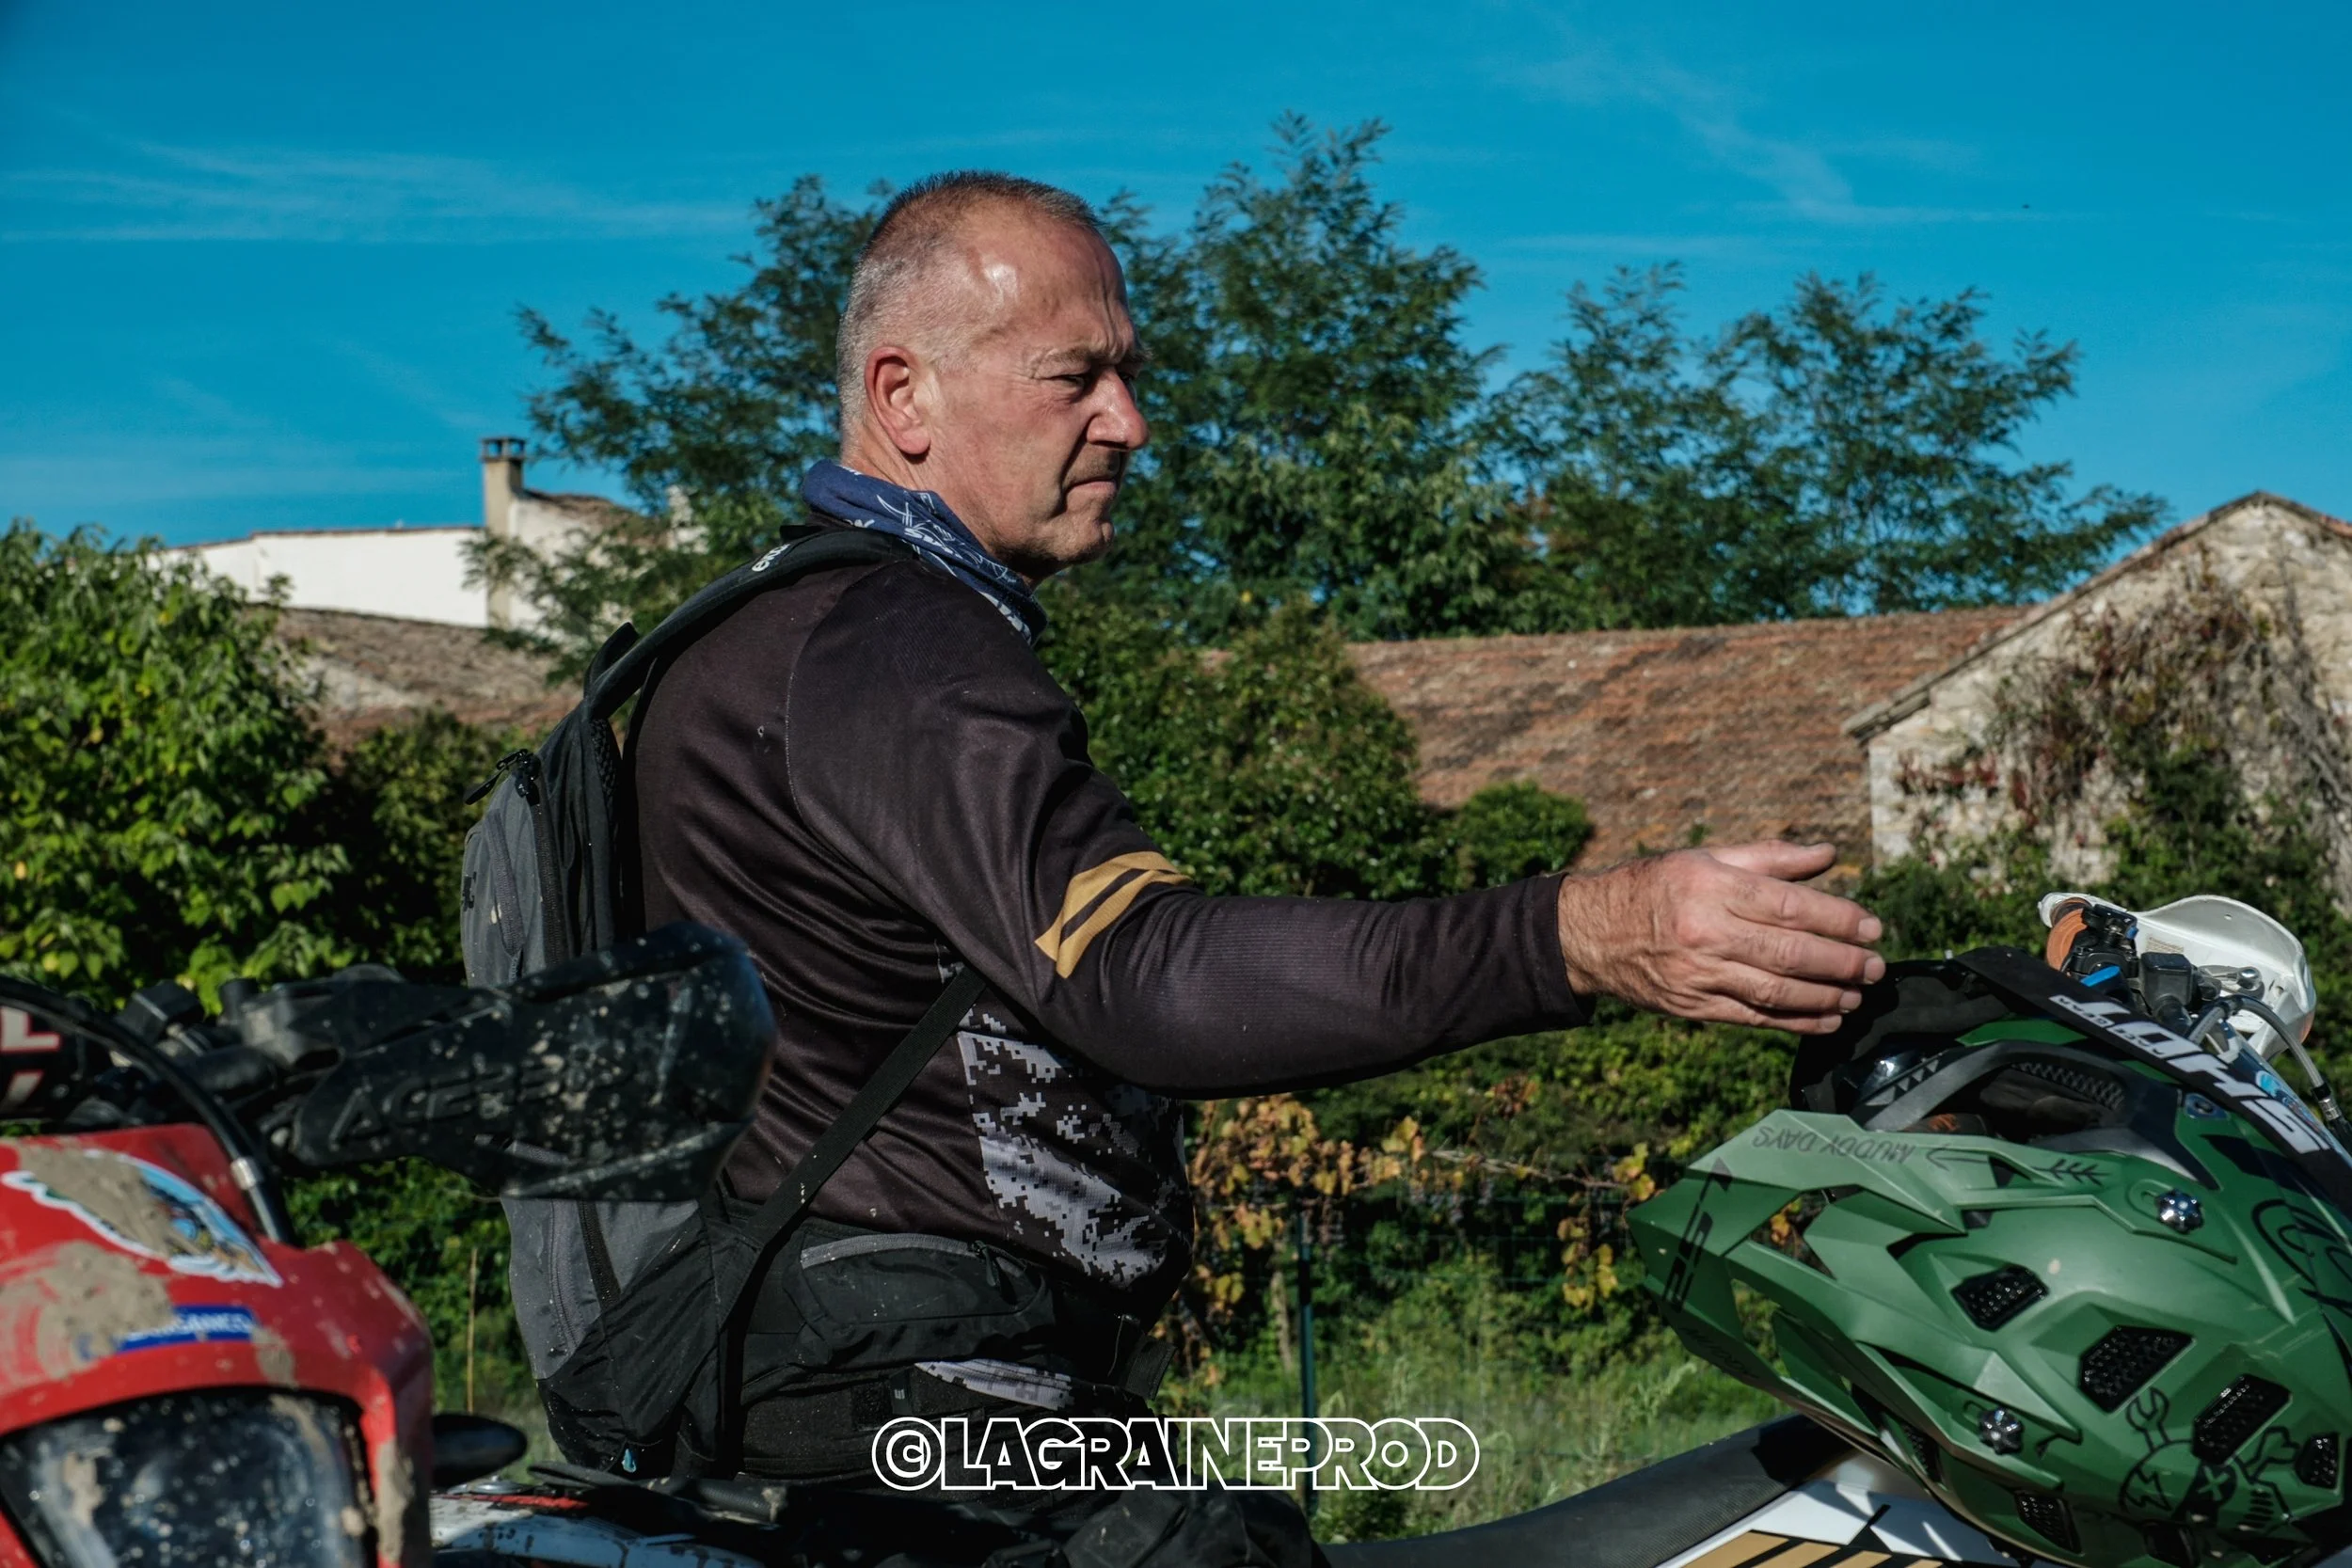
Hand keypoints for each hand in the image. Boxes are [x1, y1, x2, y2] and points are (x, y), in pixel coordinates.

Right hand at [1554, 841, 1884, 1033]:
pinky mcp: (1693, 1007)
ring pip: (1776, 990)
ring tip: (1858, 994)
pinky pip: (1754, 1018)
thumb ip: (1769, 857)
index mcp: (1710, 886)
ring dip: (1826, 996)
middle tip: (1876, 967)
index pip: (1788, 905)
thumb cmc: (1654, 887)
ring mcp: (1698, 974)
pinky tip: (1827, 1019)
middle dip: (1842, 962)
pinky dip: (1795, 1022)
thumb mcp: (1705, 858)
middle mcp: (1705, 931)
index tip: (1871, 927)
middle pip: (1789, 952)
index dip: (1837, 918)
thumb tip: (1828, 854)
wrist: (1588, 934)